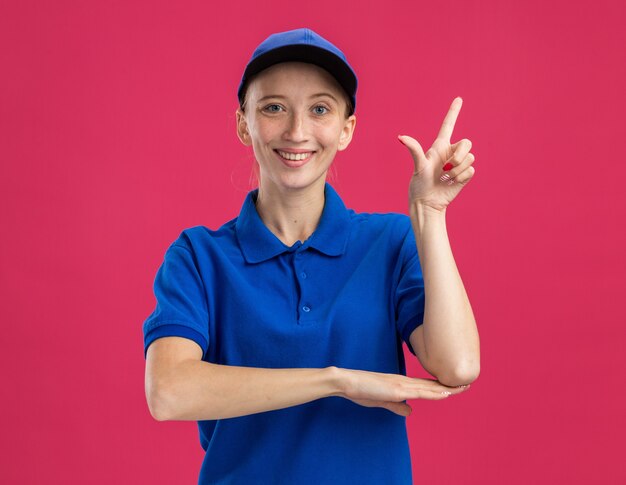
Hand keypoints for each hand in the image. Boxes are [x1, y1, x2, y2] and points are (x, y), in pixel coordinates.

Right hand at [339, 367, 469, 416]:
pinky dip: (435, 392)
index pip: (426, 385)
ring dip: (448, 388)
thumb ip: (397, 406)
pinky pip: (420, 392)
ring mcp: (402, 384)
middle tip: (468, 383)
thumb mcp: (382, 401)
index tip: (456, 386)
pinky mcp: (397, 389)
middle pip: (432, 384)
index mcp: (401, 383)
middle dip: (450, 385)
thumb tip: (410, 411)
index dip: (441, 386)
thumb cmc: (362, 390)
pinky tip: (446, 393)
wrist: (348, 382)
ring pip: (430, 387)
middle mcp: (405, 381)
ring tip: (463, 387)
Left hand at [398, 97, 475, 212]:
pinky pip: (471, 170)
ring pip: (470, 158)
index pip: (448, 125)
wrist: (428, 202)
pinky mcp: (465, 174)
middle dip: (459, 155)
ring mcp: (459, 163)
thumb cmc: (420, 184)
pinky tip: (451, 183)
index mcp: (439, 146)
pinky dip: (460, 177)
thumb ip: (414, 149)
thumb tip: (400, 137)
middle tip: (448, 166)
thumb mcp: (418, 166)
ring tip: (445, 177)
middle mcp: (450, 152)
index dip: (453, 112)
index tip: (458, 99)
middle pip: (466, 143)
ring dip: (457, 170)